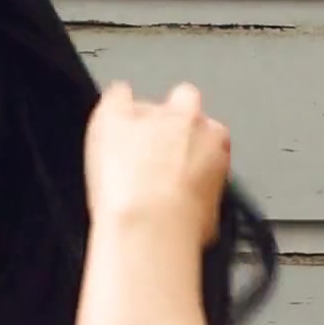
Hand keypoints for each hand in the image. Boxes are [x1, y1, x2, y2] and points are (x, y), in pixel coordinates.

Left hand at [83, 81, 229, 245]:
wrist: (147, 227)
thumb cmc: (180, 228)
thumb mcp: (208, 216)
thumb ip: (203, 191)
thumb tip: (195, 205)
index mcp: (215, 143)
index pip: (208, 133)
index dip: (193, 148)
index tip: (182, 166)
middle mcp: (187, 120)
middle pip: (185, 102)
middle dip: (172, 123)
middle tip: (157, 152)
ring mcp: (149, 114)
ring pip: (145, 103)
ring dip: (137, 122)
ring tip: (124, 151)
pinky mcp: (114, 116)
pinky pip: (115, 96)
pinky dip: (112, 106)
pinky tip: (108, 122)